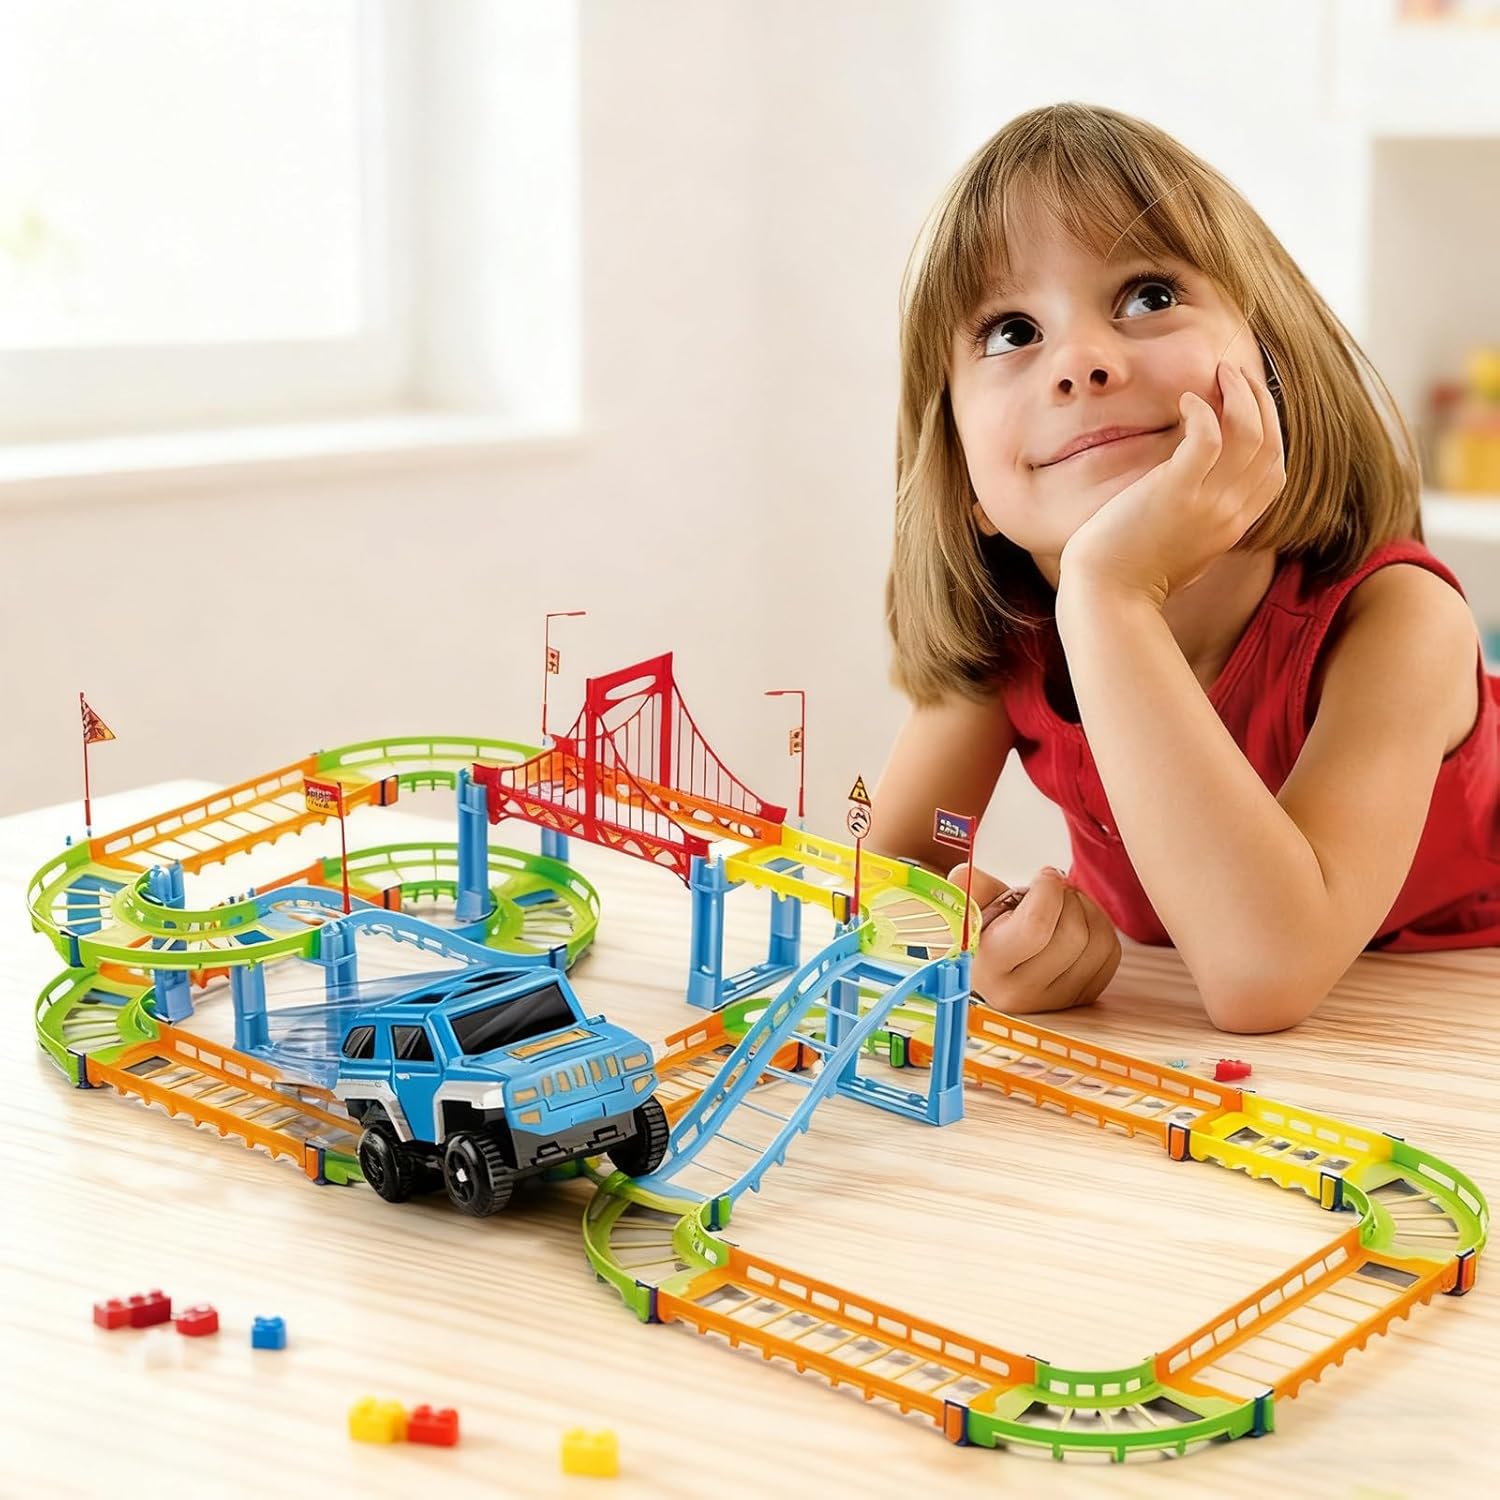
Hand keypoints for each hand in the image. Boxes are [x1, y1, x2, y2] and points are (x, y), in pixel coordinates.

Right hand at [950, 863, 1120, 1014]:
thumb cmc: (989, 932)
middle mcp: (1022, 993)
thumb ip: (969, 889)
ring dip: (1087, 909)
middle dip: (1068, 899)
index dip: (1048, 892)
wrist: (1001, 968)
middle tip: (1055, 890)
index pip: (1035, 928)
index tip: (1044, 876)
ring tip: (1066, 904)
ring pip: (1097, 942)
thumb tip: (964, 875)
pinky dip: (1101, 928)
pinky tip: (1079, 922)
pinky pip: (1110, 954)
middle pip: (1072, 934)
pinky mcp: (1083, 999)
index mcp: (990, 968)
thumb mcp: (974, 909)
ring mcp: (1056, 1001)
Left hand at [1058, 357, 1285, 606]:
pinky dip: (1203, 411)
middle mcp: (1230, 513)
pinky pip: (1208, 438)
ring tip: (1220, 371)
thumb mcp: (1183, 549)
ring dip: (1240, 395)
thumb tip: (1195, 495)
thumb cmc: (1130, 575)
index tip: (1251, 402)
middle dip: (1260, 402)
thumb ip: (1200, 522)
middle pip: (1270, 445)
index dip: (1270, 429)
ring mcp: (1208, 504)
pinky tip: (1187, 399)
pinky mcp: (1176, 493)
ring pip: (1249, 434)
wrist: (1108, 598)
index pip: (1275, 470)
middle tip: (1237, 373)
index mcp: (1234, 527)